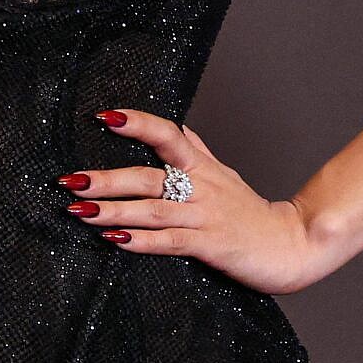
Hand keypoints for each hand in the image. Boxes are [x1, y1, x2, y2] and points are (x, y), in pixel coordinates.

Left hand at [63, 109, 337, 294]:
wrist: (293, 246)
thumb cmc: (252, 212)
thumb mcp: (224, 175)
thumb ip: (198, 151)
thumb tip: (176, 126)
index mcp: (201, 167)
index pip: (167, 134)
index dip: (137, 123)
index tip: (103, 116)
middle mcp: (200, 187)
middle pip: (147, 177)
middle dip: (105, 178)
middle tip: (68, 180)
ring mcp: (205, 217)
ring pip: (153, 209)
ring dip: (113, 210)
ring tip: (79, 211)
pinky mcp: (212, 246)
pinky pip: (172, 242)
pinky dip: (143, 241)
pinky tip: (116, 240)